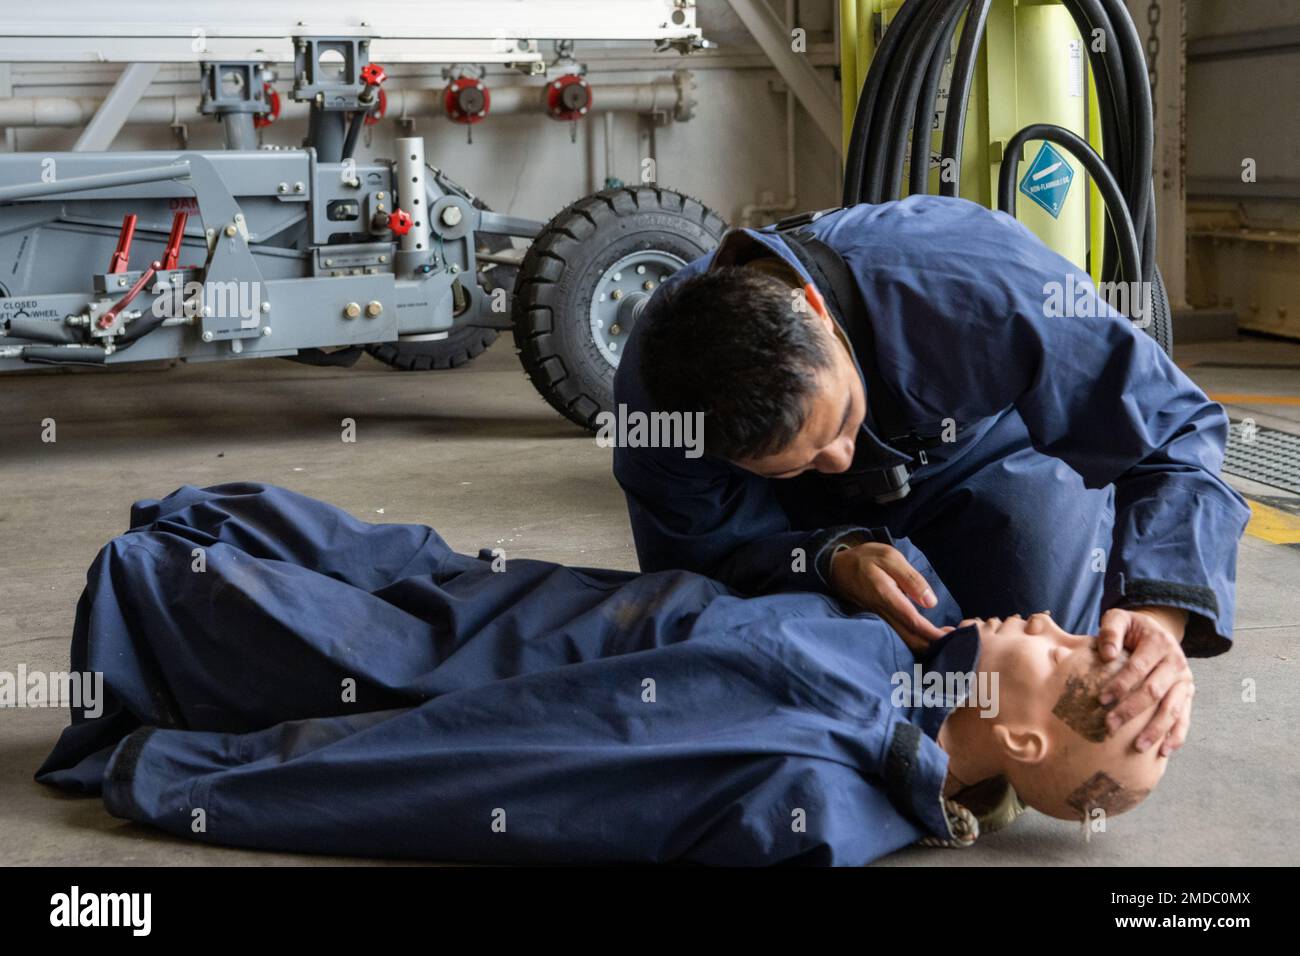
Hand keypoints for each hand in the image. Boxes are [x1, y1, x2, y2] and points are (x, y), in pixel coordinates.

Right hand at [829, 542, 950, 651]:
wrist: (837, 567)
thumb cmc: (866, 558)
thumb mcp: (890, 557)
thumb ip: (910, 578)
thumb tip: (930, 602)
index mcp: (887, 596)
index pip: (914, 622)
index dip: (934, 633)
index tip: (954, 637)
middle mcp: (883, 612)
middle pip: (911, 638)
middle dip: (934, 643)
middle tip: (958, 642)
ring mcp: (880, 618)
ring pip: (905, 639)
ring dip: (926, 643)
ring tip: (948, 640)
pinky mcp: (880, 619)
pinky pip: (899, 635)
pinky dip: (916, 639)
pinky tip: (929, 636)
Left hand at [1097, 607, 1193, 755]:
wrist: (1157, 630)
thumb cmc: (1131, 628)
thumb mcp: (1119, 619)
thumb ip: (1110, 631)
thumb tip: (1107, 654)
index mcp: (1159, 643)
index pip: (1138, 668)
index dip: (1120, 684)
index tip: (1101, 700)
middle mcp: (1176, 662)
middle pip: (1154, 691)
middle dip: (1131, 711)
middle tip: (1109, 726)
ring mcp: (1184, 681)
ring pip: (1172, 709)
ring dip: (1155, 730)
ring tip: (1137, 747)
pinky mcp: (1187, 694)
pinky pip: (1184, 718)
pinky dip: (1176, 736)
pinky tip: (1163, 752)